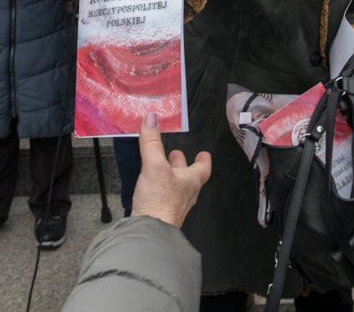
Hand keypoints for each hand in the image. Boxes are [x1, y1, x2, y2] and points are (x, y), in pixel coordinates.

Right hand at [131, 113, 210, 227]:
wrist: (149, 233)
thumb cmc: (160, 202)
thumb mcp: (154, 166)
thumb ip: (152, 143)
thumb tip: (152, 119)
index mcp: (191, 180)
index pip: (203, 168)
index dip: (204, 160)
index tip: (204, 153)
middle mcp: (186, 194)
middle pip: (188, 176)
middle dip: (181, 164)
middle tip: (175, 154)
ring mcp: (174, 205)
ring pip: (175, 186)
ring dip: (169, 175)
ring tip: (159, 167)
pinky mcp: (161, 213)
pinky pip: (163, 196)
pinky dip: (158, 188)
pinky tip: (149, 186)